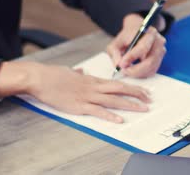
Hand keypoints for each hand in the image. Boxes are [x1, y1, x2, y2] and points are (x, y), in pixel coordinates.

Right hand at [0, 61, 150, 122]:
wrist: (39, 78)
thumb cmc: (52, 74)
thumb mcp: (68, 71)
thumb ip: (77, 73)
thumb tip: (80, 72)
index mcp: (92, 80)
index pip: (117, 83)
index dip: (132, 87)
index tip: (143, 91)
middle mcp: (93, 87)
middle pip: (120, 90)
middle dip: (136, 94)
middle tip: (149, 99)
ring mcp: (86, 96)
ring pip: (113, 100)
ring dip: (129, 104)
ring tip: (142, 108)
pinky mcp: (78, 106)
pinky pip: (97, 111)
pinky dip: (109, 115)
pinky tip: (119, 119)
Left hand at [107, 13, 166, 77]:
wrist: (138, 31)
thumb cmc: (127, 37)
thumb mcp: (117, 41)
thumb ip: (115, 52)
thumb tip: (118, 65)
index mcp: (149, 32)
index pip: (143, 47)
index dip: (132, 57)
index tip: (122, 64)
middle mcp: (158, 41)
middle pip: (150, 61)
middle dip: (135, 70)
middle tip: (124, 71)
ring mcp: (161, 50)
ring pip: (152, 68)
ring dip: (138, 73)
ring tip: (127, 71)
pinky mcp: (160, 59)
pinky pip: (152, 71)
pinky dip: (142, 74)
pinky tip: (134, 71)